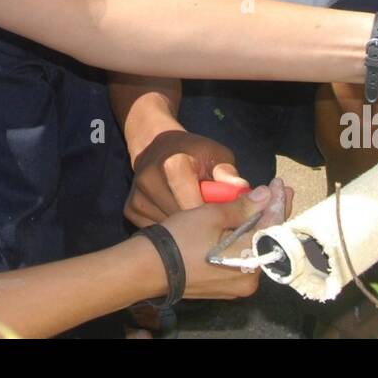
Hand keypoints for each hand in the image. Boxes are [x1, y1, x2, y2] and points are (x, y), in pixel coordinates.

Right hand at [125, 130, 246, 226]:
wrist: (156, 145)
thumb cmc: (194, 151)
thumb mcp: (216, 155)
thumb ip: (229, 175)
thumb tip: (248, 194)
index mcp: (173, 166)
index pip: (196, 206)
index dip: (212, 219)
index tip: (224, 223)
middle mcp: (149, 181)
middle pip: (181, 221)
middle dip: (200, 228)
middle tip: (212, 226)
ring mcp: (137, 197)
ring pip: (169, 230)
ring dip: (185, 233)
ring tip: (196, 224)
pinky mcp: (130, 210)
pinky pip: (157, 230)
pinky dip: (170, 232)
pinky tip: (177, 223)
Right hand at [158, 183, 292, 300]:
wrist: (148, 268)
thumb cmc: (180, 238)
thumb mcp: (211, 216)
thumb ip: (243, 207)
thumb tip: (266, 195)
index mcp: (250, 262)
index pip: (272, 227)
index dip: (278, 203)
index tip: (281, 184)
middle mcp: (249, 280)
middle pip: (265, 240)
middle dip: (269, 214)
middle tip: (274, 191)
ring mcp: (236, 287)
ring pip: (254, 249)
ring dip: (257, 226)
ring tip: (261, 203)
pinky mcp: (224, 287)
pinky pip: (242, 258)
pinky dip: (244, 240)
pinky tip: (243, 224)